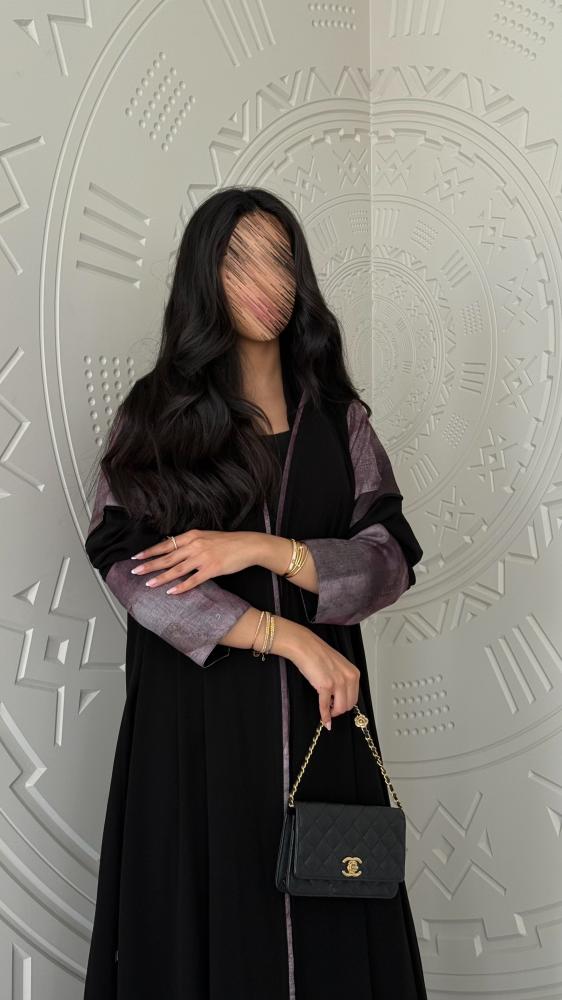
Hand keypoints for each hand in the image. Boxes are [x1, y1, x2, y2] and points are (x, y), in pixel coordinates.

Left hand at [129, 530, 261, 593]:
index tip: (137, 557)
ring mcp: (203, 557)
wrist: (248, 545)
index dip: (150, 551)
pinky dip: (181, 586)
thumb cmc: (227, 542)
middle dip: (149, 565)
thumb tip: (172, 545)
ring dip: (161, 577)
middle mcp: (195, 545)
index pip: (166, 544)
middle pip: (168, 557)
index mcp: (192, 535)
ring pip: (177, 569)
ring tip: (148, 584)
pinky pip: (193, 580)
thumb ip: (190, 541)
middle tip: (135, 571)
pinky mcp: (212, 569)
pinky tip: (171, 592)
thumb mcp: (206, 536)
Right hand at [276, 622, 360, 729]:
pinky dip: (324, 715)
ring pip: (340, 708)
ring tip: (327, 712)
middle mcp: (349, 678)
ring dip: (333, 713)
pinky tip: (323, 719)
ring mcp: (338, 682)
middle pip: (349, 704)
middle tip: (331, 710)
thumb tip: (341, 696)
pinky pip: (326, 706)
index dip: (345, 703)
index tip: (338, 705)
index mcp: (353, 673)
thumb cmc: (318, 654)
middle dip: (339, 710)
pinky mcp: (326, 686)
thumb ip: (342, 680)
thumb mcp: (338, 666)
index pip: (355, 697)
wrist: (305, 646)